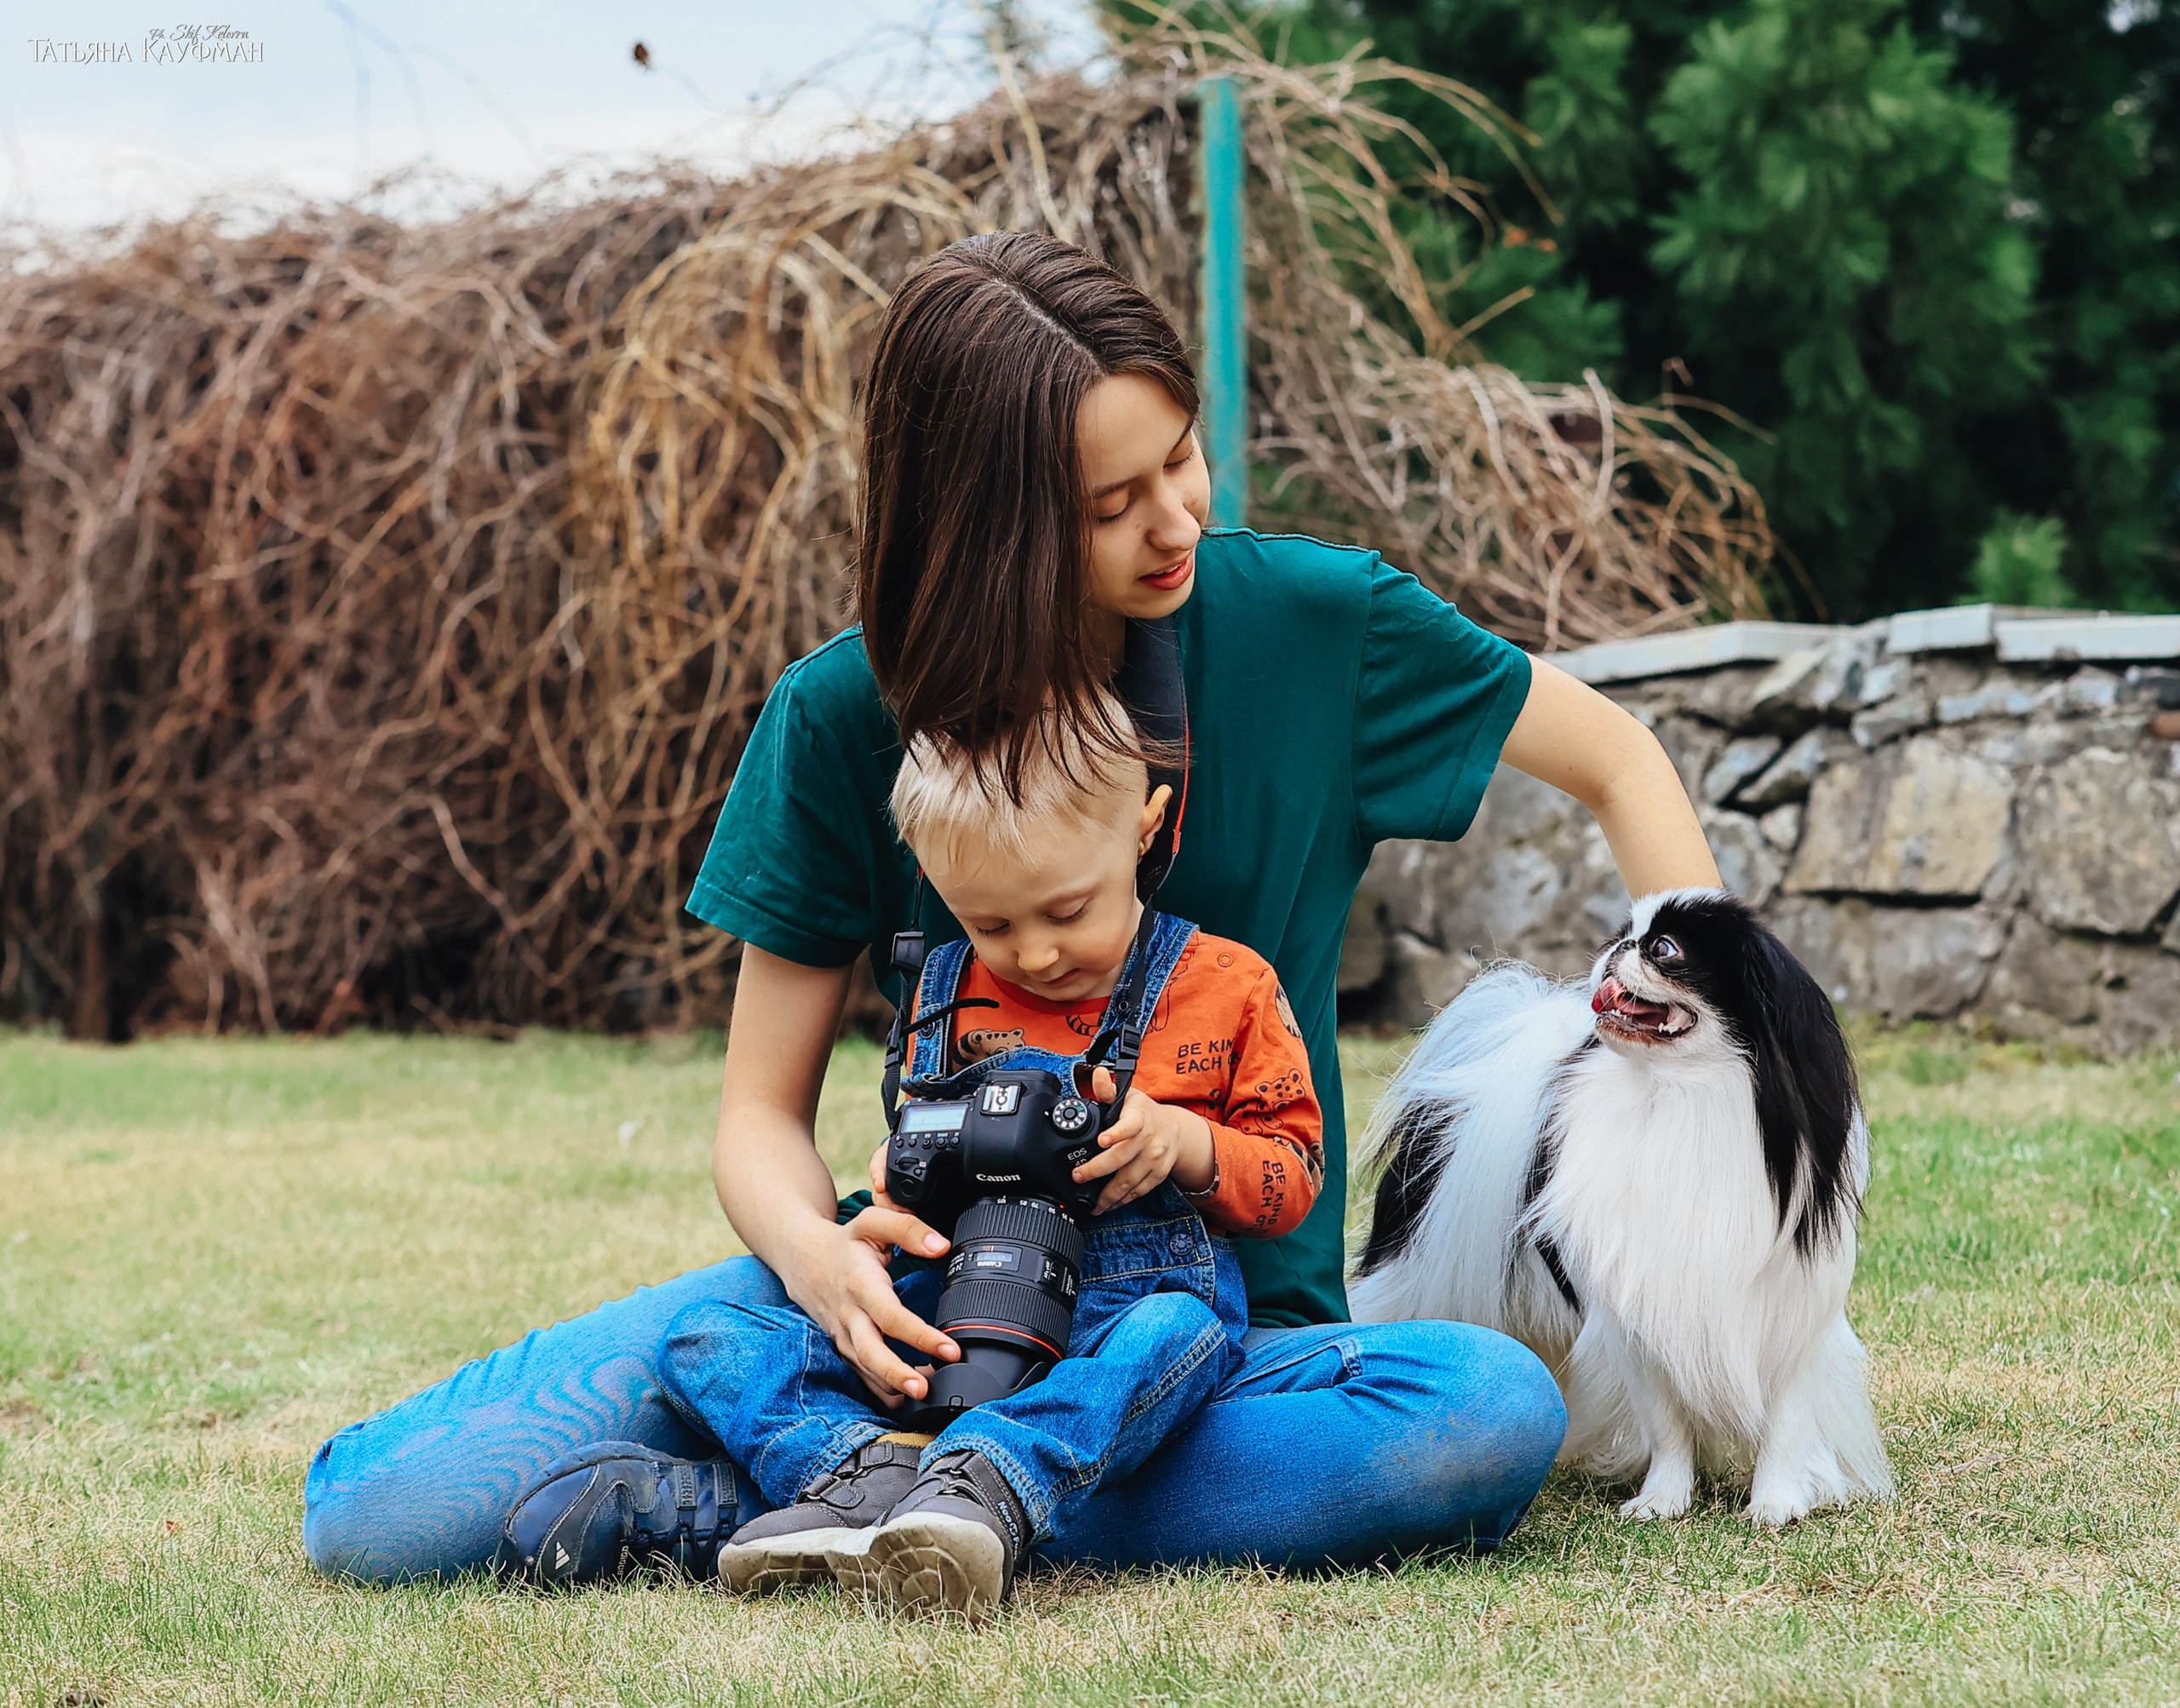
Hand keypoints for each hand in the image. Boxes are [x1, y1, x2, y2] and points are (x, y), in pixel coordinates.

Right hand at [776, 1205, 958, 1408]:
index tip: (950, 1349)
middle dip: (898, 1375)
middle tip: (926, 1389)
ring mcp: (843, 1335)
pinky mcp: (842, 1346)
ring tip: (925, 1394)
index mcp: (861, 1285)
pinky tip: (903, 1398)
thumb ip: (908, 1228)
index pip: (891, 1316)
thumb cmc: (844, 1243)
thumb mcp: (873, 1223)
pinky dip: (880, 1389)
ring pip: (865, 1369)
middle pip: (871, 1353)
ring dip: (893, 1386)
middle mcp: (850, 1316)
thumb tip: (940, 1246)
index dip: (920, 1336)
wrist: (801, 1258)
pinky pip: (860, 1374)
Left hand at [1073, 1066, 1214, 1212]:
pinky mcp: (1159, 1174)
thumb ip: (1108, 1089)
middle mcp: (1149, 1139)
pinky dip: (1123, 1200)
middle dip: (1097, 1170)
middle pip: (1122, 1158)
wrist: (1176, 1130)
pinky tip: (1109, 1204)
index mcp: (1139, 1117)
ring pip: (1130, 1180)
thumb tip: (1097, 1074)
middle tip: (1078, 1176)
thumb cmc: (1144, 1113)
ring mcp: (1155, 1159)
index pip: (1129, 1125)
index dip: (1116, 1133)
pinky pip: (1139, 1191)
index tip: (1102, 1140)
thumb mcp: (1128, 1096)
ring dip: (1109, 1194)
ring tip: (1091, 1203)